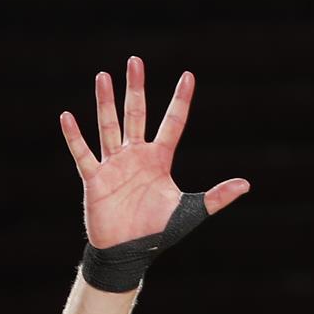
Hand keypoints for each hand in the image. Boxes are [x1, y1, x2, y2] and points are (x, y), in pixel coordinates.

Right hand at [60, 57, 248, 248]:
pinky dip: (74, 136)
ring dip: (106, 102)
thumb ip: (217, 197)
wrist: (129, 253)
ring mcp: (114, 164)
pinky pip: (83, 153)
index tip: (188, 76)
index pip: (172, 123)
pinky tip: (67, 116)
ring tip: (103, 76)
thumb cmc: (158, 232)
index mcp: (159, 160)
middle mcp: (136, 156)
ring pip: (109, 126)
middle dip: (136, 88)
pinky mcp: (95, 178)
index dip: (180, 100)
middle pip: (136, 114)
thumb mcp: (190, 211)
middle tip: (135, 61)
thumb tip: (246, 184)